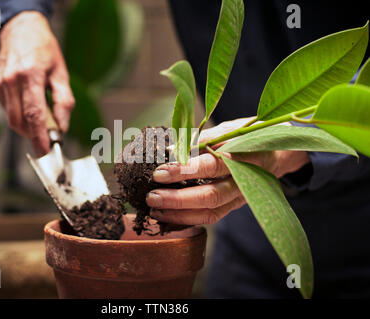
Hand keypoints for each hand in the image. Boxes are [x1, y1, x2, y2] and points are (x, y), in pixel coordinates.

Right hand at [0, 11, 73, 155]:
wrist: (20, 31)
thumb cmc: (45, 52)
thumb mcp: (61, 73)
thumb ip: (63, 102)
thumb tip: (62, 127)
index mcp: (31, 74)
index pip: (34, 113)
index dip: (39, 136)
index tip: (46, 151)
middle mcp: (11, 80)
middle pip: (20, 121)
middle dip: (34, 136)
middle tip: (48, 139)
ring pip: (12, 119)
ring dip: (27, 127)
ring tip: (42, 119)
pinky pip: (8, 110)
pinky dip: (20, 115)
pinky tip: (29, 105)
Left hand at [146, 117, 309, 224]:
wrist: (279, 153)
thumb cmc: (250, 137)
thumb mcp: (231, 129)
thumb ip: (203, 139)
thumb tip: (172, 148)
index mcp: (242, 157)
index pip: (212, 166)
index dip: (184, 170)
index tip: (160, 171)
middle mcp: (243, 182)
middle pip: (210, 196)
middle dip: (178, 199)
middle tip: (152, 196)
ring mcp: (240, 197)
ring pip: (211, 212)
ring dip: (180, 214)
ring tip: (154, 210)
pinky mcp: (234, 206)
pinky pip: (212, 217)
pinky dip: (189, 219)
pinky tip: (169, 217)